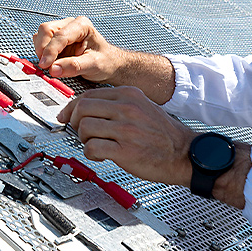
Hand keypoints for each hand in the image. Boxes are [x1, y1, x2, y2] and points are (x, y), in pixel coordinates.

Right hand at [33, 17, 120, 81]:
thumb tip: (53, 69)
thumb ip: (74, 67)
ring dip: (41, 51)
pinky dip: (42, 53)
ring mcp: (61, 31)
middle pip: (46, 30)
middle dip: (43, 49)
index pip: (60, 35)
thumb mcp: (94, 65)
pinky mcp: (55, 40)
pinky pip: (41, 43)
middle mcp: (70, 25)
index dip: (50, 51)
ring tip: (51, 64)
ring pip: (41, 35)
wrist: (109, 64)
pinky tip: (52, 62)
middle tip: (46, 66)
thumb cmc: (106, 61)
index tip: (46, 65)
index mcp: (82, 26)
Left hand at [57, 86, 193, 187]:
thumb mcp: (143, 106)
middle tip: (80, 132)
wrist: (185, 154)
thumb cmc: (163, 134)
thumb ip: (117, 104)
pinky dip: (90, 153)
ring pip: (84, 127)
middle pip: (82, 108)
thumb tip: (86, 108)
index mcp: (129, 94)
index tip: (66, 116)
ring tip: (95, 144)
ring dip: (83, 139)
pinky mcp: (126, 151)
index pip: (89, 94)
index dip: (72, 107)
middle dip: (75, 122)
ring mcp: (127, 129)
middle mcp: (127, 108)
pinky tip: (100, 156)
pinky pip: (92, 148)